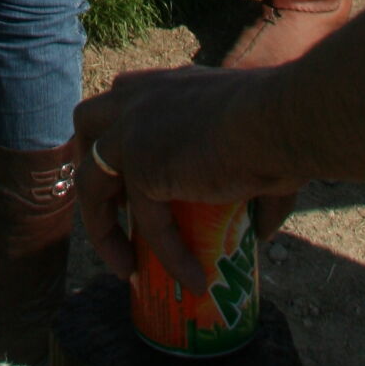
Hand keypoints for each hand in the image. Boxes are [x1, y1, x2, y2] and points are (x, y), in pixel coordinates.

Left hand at [74, 70, 297, 287]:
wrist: (277, 119)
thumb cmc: (277, 125)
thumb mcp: (253, 144)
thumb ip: (252, 183)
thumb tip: (262, 231)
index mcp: (162, 85)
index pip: (122, 103)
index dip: (120, 140)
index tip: (135, 181)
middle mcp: (138, 98)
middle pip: (87, 124)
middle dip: (92, 164)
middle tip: (118, 210)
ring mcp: (131, 130)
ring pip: (89, 178)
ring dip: (101, 226)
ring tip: (127, 267)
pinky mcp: (140, 166)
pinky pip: (145, 224)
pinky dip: (167, 257)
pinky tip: (193, 280)